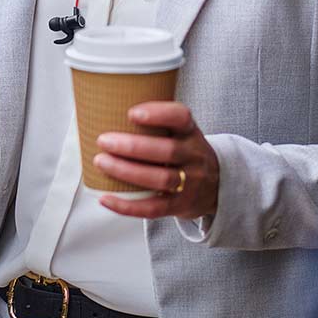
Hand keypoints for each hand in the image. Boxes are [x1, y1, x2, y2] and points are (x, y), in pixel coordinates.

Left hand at [92, 101, 219, 220]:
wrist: (216, 185)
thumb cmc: (184, 153)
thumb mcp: (181, 132)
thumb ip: (155, 122)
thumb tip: (104, 108)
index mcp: (190, 133)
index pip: (181, 118)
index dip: (158, 114)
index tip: (132, 113)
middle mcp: (193, 156)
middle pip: (167, 151)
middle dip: (132, 146)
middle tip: (103, 140)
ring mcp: (190, 183)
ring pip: (160, 179)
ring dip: (127, 171)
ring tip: (101, 162)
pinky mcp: (180, 205)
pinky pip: (154, 208)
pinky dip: (127, 206)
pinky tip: (106, 198)